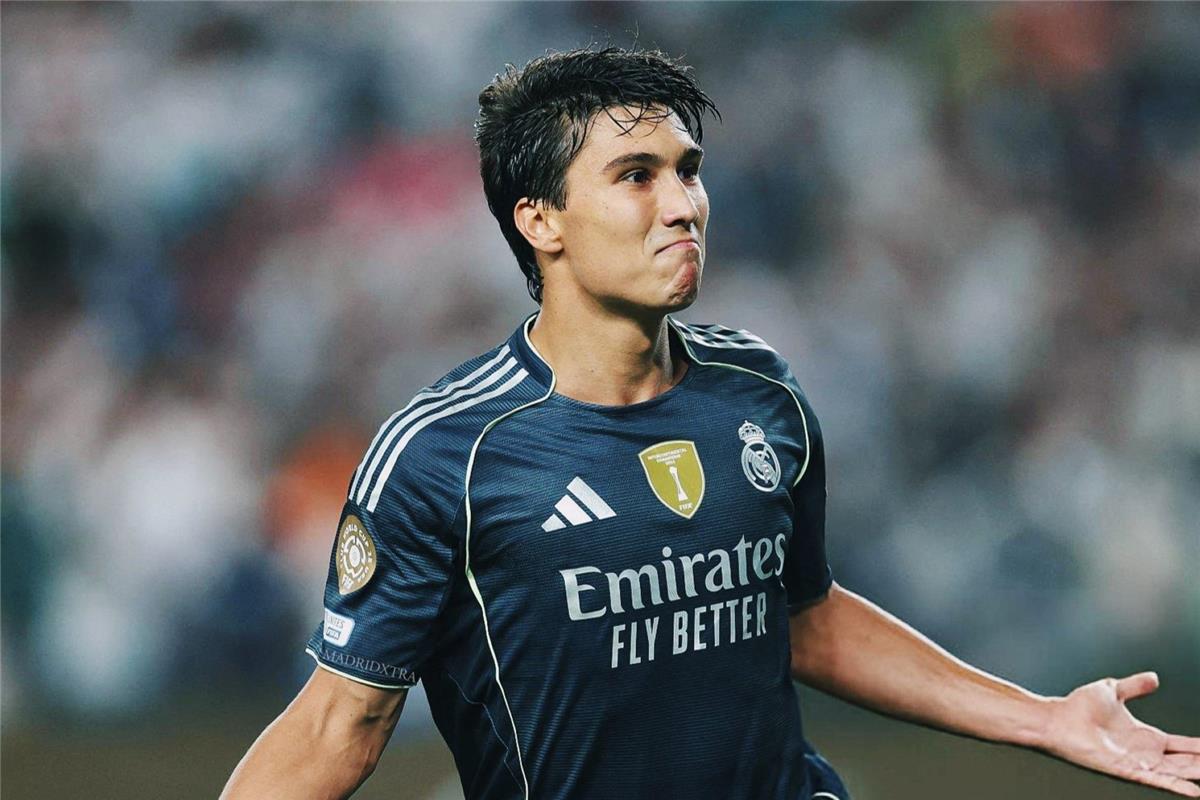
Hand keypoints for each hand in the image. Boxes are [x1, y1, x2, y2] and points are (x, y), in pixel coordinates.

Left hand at [1041, 672, 1199, 795]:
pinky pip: (1156, 781)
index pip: (1183, 745)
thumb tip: (1155, 677)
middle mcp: (1146, 754)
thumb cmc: (1079, 707)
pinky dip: (1176, 786)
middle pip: (1186, 762)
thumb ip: (1136, 686)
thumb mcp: (1114, 691)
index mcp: (1147, 737)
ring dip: (1196, 774)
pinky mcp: (1126, 770)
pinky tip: (1195, 791)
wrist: (1057, 717)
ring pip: (1177, 773)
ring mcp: (1137, 764)